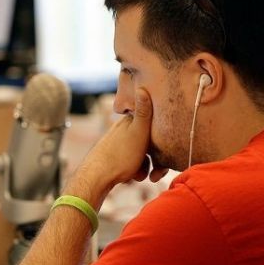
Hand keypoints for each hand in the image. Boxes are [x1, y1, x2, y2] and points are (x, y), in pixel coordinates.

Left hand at [63, 88, 155, 202]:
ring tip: (143, 176)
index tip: (168, 152)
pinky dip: (136, 170)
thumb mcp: (138, 132)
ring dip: (146, 167)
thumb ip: (144, 112)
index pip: (153, 125)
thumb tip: (142, 87)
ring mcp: (118, 145)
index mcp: (129, 122)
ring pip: (141, 155)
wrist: (96, 177)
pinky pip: (132, 163)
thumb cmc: (120, 156)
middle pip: (149, 143)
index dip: (163, 138)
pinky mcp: (114, 158)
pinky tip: (133, 177)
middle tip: (157, 173)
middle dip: (156, 159)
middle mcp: (123, 131)